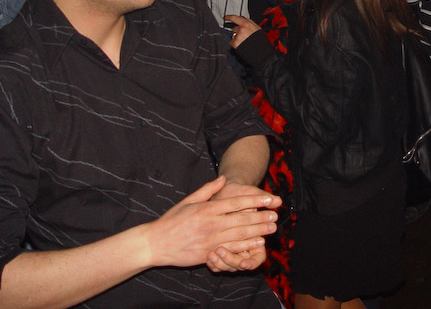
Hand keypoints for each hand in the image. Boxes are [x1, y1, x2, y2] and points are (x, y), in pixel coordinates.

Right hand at [143, 175, 278, 269]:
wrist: (155, 243)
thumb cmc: (171, 220)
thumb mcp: (188, 200)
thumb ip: (208, 189)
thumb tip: (223, 178)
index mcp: (208, 208)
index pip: (237, 202)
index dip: (255, 200)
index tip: (269, 198)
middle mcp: (211, 223)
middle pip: (242, 218)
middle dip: (261, 216)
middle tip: (275, 214)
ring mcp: (211, 239)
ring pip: (239, 234)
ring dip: (258, 230)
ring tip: (272, 227)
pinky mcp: (208, 253)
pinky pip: (231, 249)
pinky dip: (246, 245)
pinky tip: (257, 243)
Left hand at [225, 15, 261, 48]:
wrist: (261, 51)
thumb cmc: (261, 41)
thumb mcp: (257, 28)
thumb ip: (249, 24)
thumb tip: (244, 21)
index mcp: (247, 24)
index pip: (234, 18)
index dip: (229, 17)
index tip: (226, 17)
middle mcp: (241, 29)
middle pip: (235, 28)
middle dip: (238, 32)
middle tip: (244, 36)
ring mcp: (238, 35)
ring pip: (234, 35)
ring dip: (237, 38)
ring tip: (245, 42)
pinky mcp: (235, 43)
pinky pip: (232, 42)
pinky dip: (235, 44)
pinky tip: (242, 45)